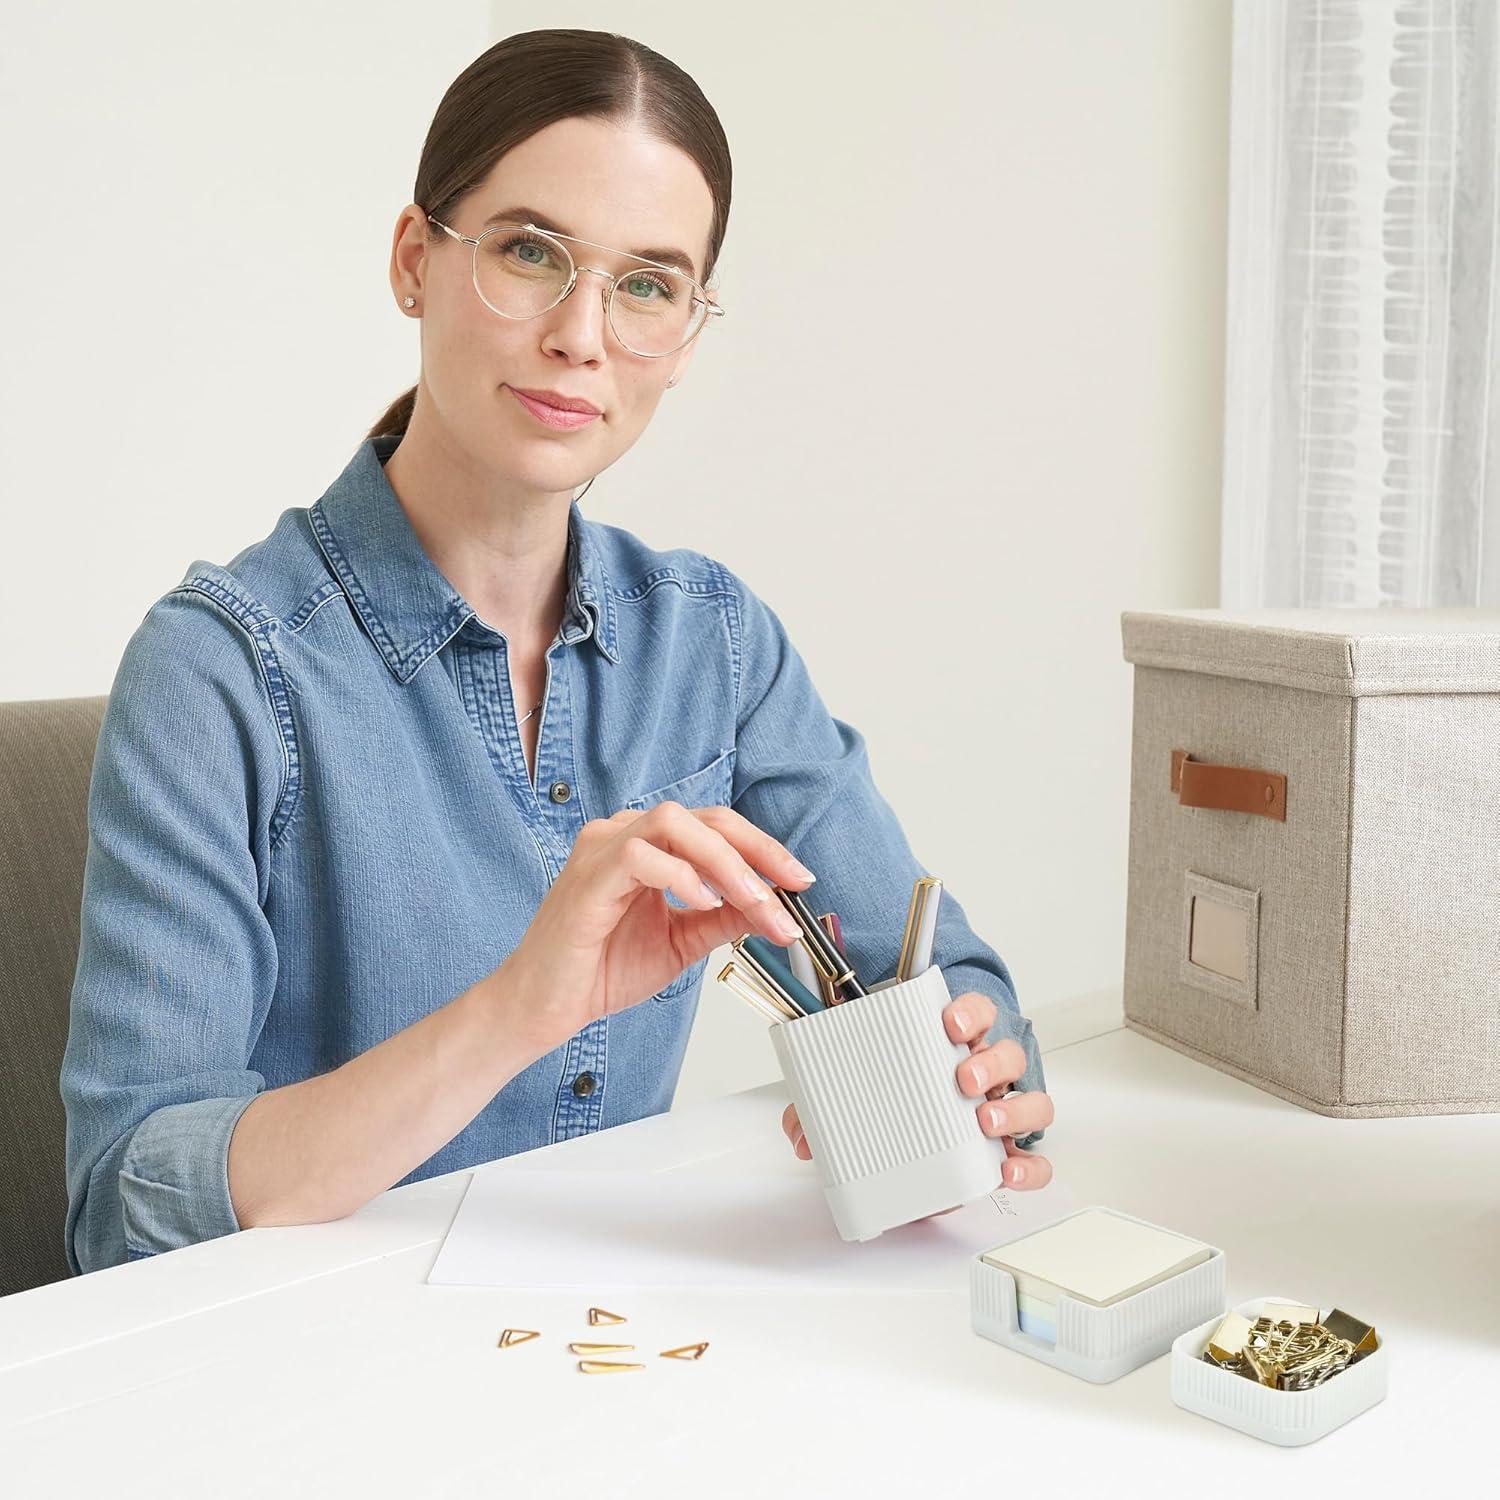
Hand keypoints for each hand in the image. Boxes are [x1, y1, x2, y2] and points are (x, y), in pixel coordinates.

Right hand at [500, 803, 812, 1054]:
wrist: (546, 1007)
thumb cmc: (599, 970)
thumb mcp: (683, 941)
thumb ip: (724, 917)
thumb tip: (772, 905)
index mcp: (648, 846)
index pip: (716, 828)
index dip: (763, 850)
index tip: (799, 881)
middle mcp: (624, 835)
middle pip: (704, 818)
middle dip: (757, 851)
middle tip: (790, 887)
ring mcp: (602, 849)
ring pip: (675, 824)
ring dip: (725, 862)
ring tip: (752, 901)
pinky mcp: (587, 877)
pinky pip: (640, 855)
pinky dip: (680, 876)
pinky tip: (701, 904)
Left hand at [780, 989, 1054, 1209]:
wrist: (913, 1142)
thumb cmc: (894, 1100)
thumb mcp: (855, 1093)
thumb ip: (821, 1109)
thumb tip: (799, 1134)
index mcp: (952, 1046)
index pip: (975, 1013)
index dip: (969, 1013)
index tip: (949, 1022)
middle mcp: (986, 1074)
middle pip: (1007, 1054)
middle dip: (989, 1063)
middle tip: (962, 1078)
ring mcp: (1001, 1112)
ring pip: (1032, 1100)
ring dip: (1014, 1109)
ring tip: (985, 1122)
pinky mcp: (1009, 1153)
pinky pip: (1036, 1159)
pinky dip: (1030, 1166)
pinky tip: (1009, 1171)